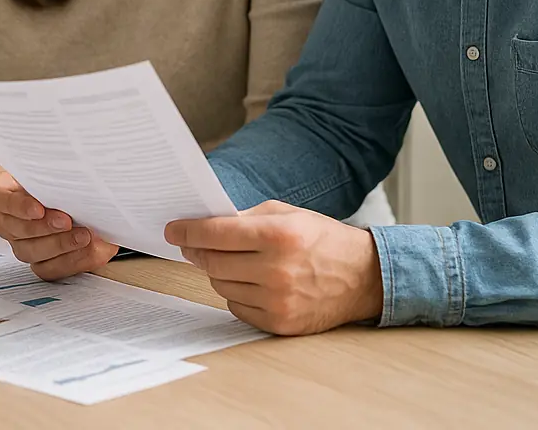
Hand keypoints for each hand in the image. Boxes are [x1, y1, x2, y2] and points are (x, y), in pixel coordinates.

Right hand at [0, 170, 117, 279]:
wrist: (91, 203)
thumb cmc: (71, 182)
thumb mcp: (63, 173)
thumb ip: (59, 176)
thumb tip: (72, 183)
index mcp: (6, 189)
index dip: (17, 205)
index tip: (39, 209)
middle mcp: (8, 218)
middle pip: (12, 228)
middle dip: (42, 227)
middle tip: (66, 221)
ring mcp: (21, 243)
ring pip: (28, 251)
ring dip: (58, 245)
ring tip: (84, 236)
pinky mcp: (39, 262)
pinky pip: (47, 268)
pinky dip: (70, 260)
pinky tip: (86, 249)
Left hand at [165, 199, 381, 334]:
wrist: (364, 277)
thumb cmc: (322, 240)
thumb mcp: (287, 214)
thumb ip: (245, 217)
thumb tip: (203, 225)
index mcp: (278, 235)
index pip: (216, 234)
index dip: (188, 232)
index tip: (172, 231)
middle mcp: (277, 270)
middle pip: (213, 262)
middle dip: (198, 251)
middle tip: (195, 245)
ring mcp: (278, 301)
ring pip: (221, 285)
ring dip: (219, 272)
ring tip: (236, 262)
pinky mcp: (279, 323)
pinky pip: (236, 308)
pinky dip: (237, 294)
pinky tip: (252, 283)